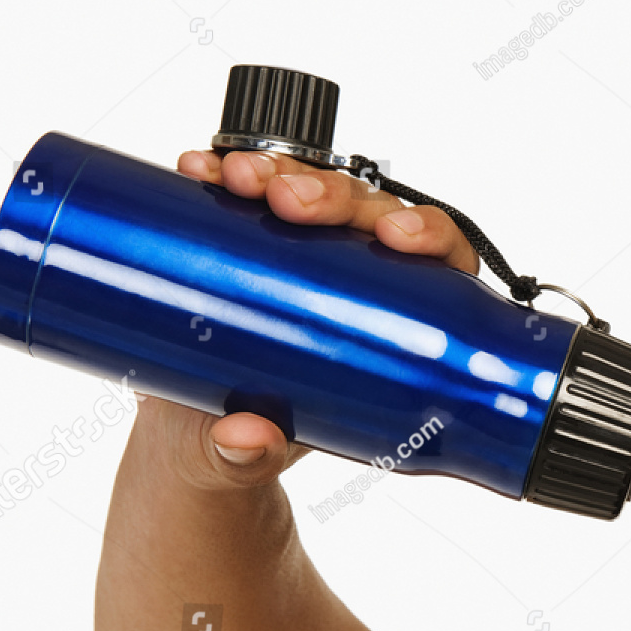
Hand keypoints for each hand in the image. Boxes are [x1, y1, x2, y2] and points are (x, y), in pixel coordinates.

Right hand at [151, 148, 481, 487]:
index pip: (439, 270)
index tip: (395, 238)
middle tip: (285, 200)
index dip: (430, 238)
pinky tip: (200, 170)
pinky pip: (251, 195)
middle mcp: (358, 288)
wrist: (191, 442)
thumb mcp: (244, 460)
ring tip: (235, 178)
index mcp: (392, 337)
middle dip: (334, 195)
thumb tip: (246, 439)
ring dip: (280, 173)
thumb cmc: (249, 449)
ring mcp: (306, 261)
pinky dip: (226, 172)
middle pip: (373, 217)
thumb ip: (247, 460)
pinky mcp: (253, 244)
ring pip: (317, 193)